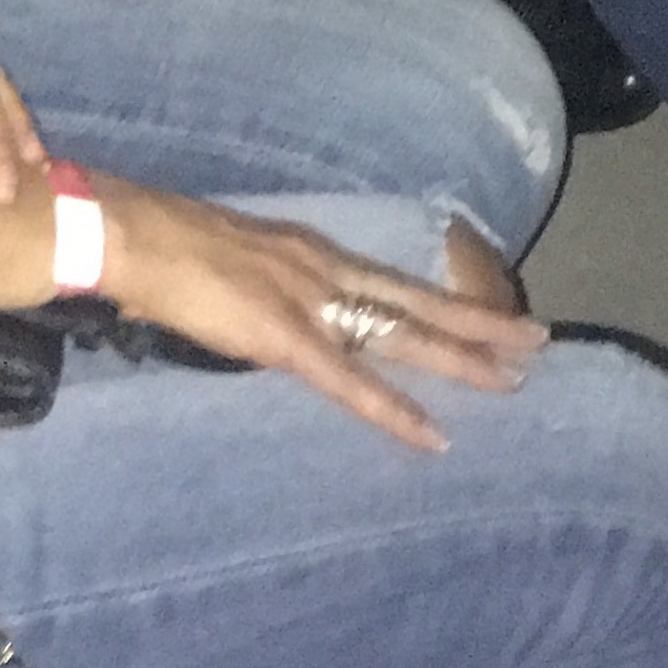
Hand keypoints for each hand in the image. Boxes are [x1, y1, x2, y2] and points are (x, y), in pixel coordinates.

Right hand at [105, 182, 544, 454]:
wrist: (130, 232)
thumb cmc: (167, 249)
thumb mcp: (239, 265)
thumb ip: (275, 290)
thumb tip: (294, 321)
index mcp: (311, 252)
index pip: (394, 281)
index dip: (446, 301)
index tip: (493, 314)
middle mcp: (324, 268)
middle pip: (417, 300)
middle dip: (479, 322)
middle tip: (537, 341)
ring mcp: (308, 298)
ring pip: (402, 333)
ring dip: (460, 358)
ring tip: (512, 378)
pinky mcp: (283, 335)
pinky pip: (349, 382)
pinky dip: (394, 410)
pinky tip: (432, 435)